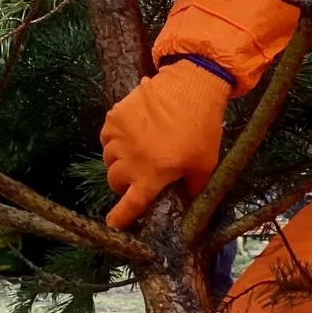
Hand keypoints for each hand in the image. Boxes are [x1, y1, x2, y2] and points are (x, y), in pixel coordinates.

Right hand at [99, 60, 230, 228]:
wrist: (190, 87)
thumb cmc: (201, 128)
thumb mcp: (205, 164)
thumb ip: (194, 188)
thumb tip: (187, 200)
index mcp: (152, 176)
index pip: (130, 205)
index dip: (120, 218)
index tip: (112, 225)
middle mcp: (130, 160)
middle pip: (115, 181)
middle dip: (125, 182)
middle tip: (141, 173)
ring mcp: (118, 138)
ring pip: (109, 159)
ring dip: (119, 160)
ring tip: (138, 149)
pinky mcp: (113, 117)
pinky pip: (106, 137)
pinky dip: (115, 139)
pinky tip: (132, 133)